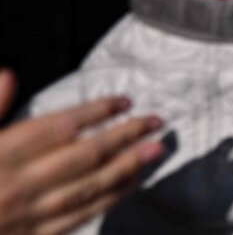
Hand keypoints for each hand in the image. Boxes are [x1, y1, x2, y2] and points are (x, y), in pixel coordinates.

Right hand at [0, 70, 164, 234]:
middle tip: (158, 120)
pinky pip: (75, 219)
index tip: (124, 100)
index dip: (95, 112)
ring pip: (86, 189)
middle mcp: (15, 186)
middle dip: (124, 137)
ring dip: (125, 169)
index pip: (57, 128)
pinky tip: (128, 186)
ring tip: (155, 150)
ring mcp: (23, 217)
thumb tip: (6, 74)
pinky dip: (106, 201)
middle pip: (82, 157)